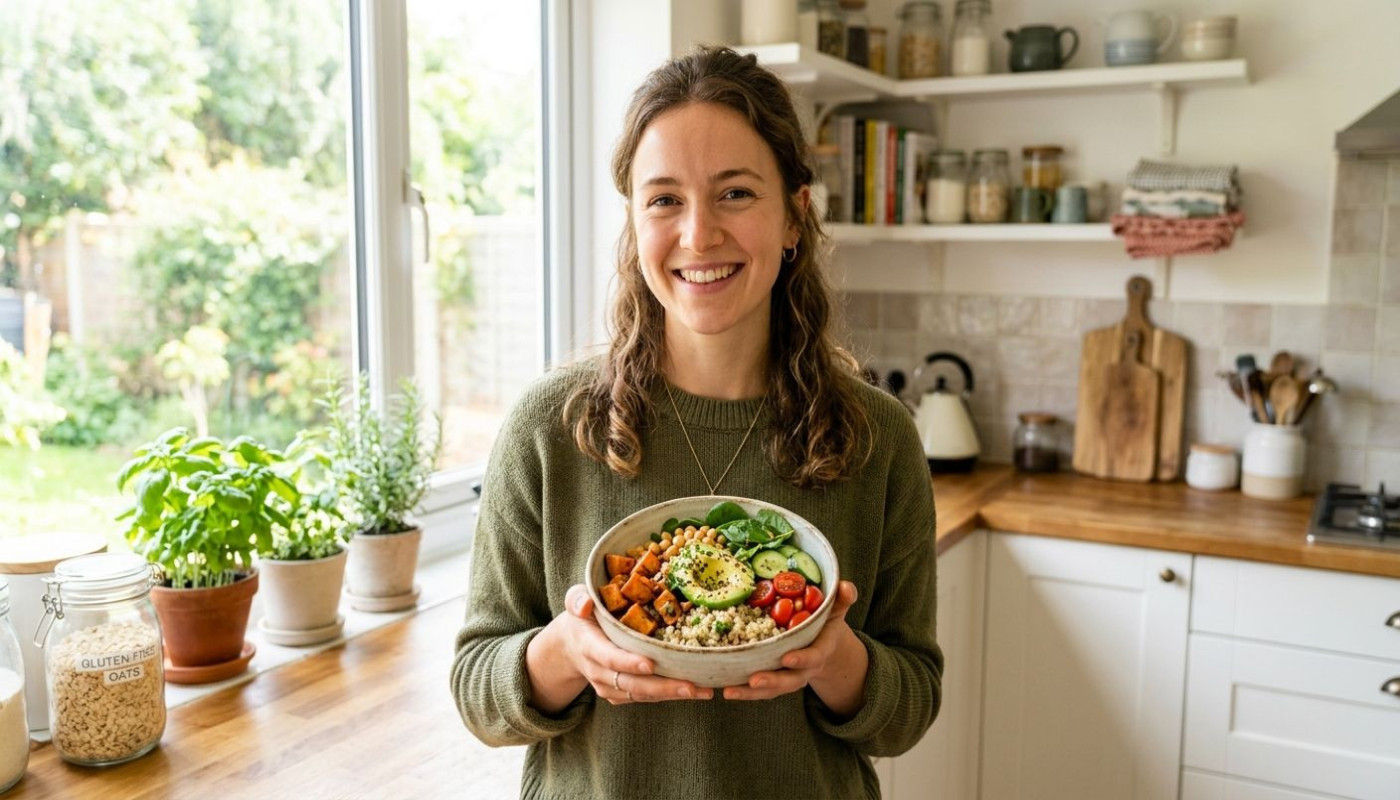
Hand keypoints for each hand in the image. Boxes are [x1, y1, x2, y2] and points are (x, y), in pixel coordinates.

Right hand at [527, 584, 713, 710]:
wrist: (572, 645)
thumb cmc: (583, 618)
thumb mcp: (576, 601)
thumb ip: (577, 599)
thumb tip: (585, 604)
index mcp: (589, 646)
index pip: (609, 657)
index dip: (628, 662)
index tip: (650, 664)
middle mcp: (598, 671)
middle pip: (631, 684)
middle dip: (662, 687)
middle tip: (691, 686)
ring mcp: (609, 686)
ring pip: (642, 695)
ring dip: (672, 694)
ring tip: (703, 691)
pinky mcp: (619, 694)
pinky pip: (645, 698)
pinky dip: (669, 695)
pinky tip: (694, 690)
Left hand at [721, 580, 865, 711]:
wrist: (824, 644)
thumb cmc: (826, 622)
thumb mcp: (836, 608)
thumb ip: (842, 598)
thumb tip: (846, 587)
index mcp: (820, 650)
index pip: (814, 657)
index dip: (802, 659)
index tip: (787, 657)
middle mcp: (804, 669)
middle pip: (790, 681)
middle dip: (772, 681)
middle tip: (753, 679)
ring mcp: (788, 677)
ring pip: (771, 690)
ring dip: (750, 693)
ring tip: (729, 691)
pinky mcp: (773, 680)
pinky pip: (758, 690)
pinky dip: (742, 691)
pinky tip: (725, 688)